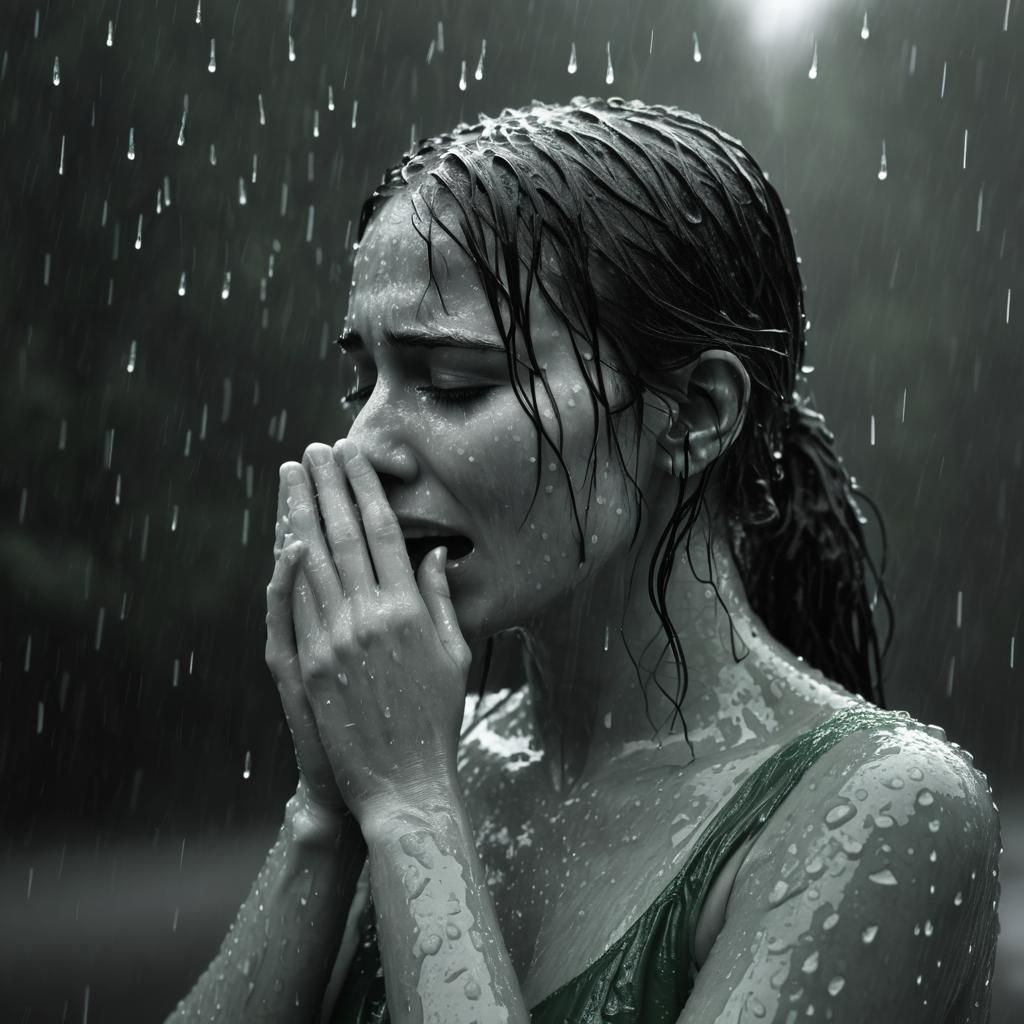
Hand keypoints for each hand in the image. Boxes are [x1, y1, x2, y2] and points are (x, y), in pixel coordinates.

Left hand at [282, 439, 471, 827]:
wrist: (403, 782)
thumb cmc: (437, 720)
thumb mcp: (455, 656)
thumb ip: (442, 600)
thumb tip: (433, 554)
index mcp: (410, 611)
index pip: (382, 532)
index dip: (365, 488)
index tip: (354, 455)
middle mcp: (370, 617)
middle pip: (343, 535)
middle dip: (328, 486)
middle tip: (316, 448)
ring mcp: (334, 641)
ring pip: (312, 562)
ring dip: (301, 513)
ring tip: (293, 476)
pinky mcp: (308, 666)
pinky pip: (293, 606)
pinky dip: (287, 568)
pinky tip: (284, 537)